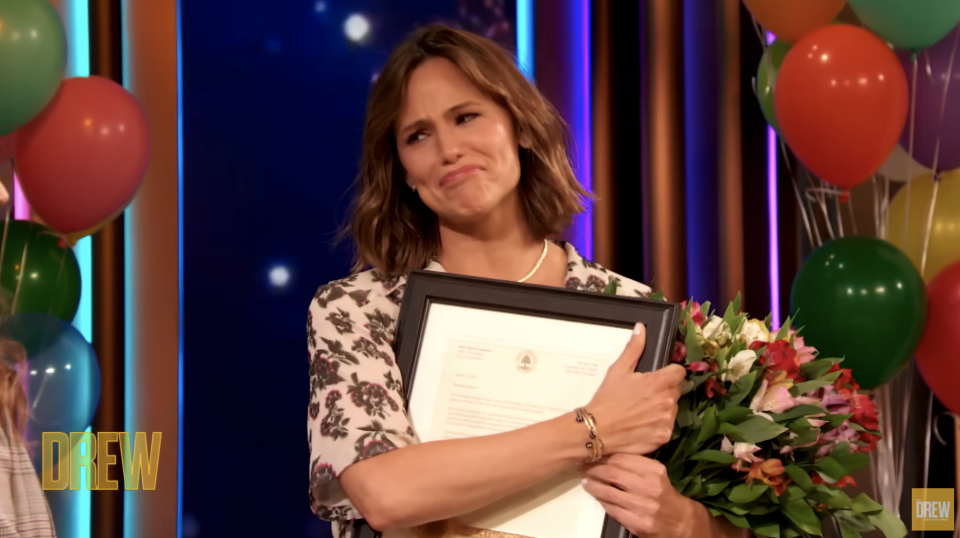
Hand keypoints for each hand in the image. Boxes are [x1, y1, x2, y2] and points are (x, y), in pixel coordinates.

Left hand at [581, 454, 693, 537]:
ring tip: (586, 482)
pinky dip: (602, 502)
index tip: (591, 454)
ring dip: (593, 487)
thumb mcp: (656, 474)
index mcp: (655, 471)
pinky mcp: (640, 524)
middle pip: (613, 474)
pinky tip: (597, 497)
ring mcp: (645, 507)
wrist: (681, 522)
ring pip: (610, 493)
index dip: (603, 456)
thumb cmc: (664, 494)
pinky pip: (613, 510)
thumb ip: (635, 464)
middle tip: (583, 468)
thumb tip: (606, 454)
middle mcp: (651, 487)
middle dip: (594, 470)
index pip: (622, 459)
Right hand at [586, 324, 685, 454]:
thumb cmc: (607, 398)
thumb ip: (634, 348)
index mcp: (659, 382)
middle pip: (677, 391)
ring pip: (673, 409)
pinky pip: (667, 427)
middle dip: (665, 390)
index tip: (659, 377)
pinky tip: (643, 425)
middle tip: (646, 395)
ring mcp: (667, 420)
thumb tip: (641, 328)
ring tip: (643, 411)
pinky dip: (658, 426)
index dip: (670, 373)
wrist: (598, 430)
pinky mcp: (664, 436)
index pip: (680, 372)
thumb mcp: (618, 370)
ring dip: (663, 408)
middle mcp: (668, 401)